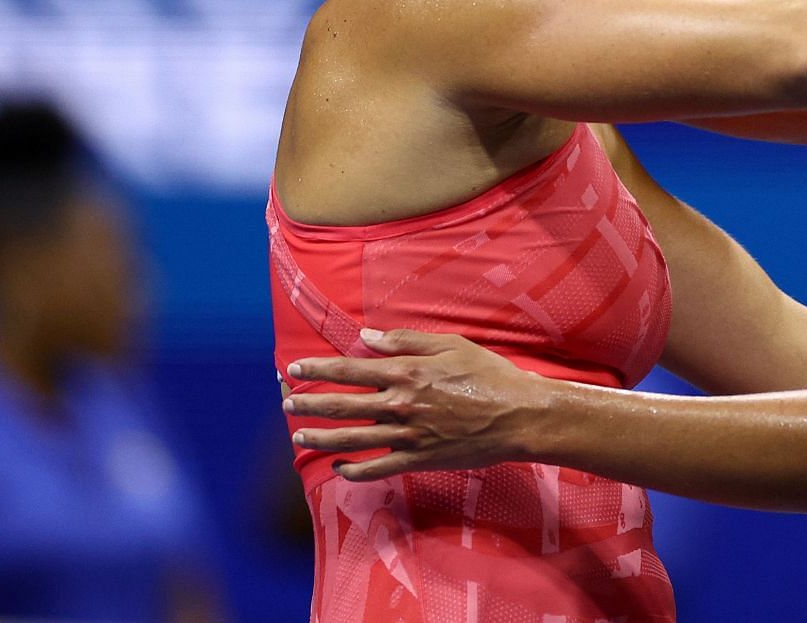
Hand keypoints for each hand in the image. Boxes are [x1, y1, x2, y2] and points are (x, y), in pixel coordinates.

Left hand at [284, 329, 545, 480]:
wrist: (519, 416)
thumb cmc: (489, 375)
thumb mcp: (451, 345)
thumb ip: (406, 341)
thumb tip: (367, 336)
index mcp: (407, 373)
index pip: (349, 370)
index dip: (318, 370)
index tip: (295, 369)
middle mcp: (400, 405)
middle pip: (342, 407)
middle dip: (309, 405)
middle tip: (287, 404)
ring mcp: (408, 436)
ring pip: (352, 440)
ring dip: (321, 439)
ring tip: (299, 437)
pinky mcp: (419, 459)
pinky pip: (378, 469)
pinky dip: (354, 471)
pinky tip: (340, 468)